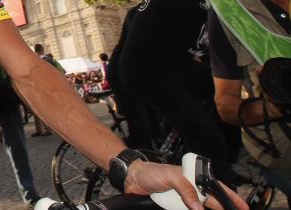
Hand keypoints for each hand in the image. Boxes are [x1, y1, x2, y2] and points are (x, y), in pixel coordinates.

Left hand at [124, 161, 247, 209]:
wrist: (133, 179)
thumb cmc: (151, 172)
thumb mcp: (171, 177)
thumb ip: (186, 189)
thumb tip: (198, 206)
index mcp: (194, 178)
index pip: (217, 188)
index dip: (231, 198)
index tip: (243, 207)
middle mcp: (192, 189)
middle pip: (213, 202)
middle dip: (224, 208)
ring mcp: (185, 199)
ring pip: (202, 208)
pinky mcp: (176, 206)